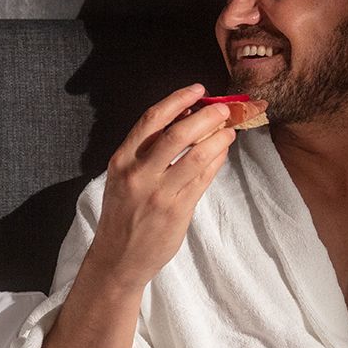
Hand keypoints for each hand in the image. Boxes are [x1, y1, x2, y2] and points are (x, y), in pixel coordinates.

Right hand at [80, 85, 256, 291]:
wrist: (118, 258)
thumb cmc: (123, 214)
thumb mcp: (124, 178)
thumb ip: (147, 151)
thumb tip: (183, 118)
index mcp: (122, 160)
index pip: (152, 120)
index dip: (178, 100)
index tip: (198, 89)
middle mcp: (138, 174)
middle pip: (178, 133)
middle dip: (206, 117)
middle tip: (223, 110)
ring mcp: (158, 194)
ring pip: (196, 156)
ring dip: (218, 138)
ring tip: (229, 130)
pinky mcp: (176, 211)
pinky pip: (203, 179)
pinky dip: (216, 162)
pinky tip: (222, 153)